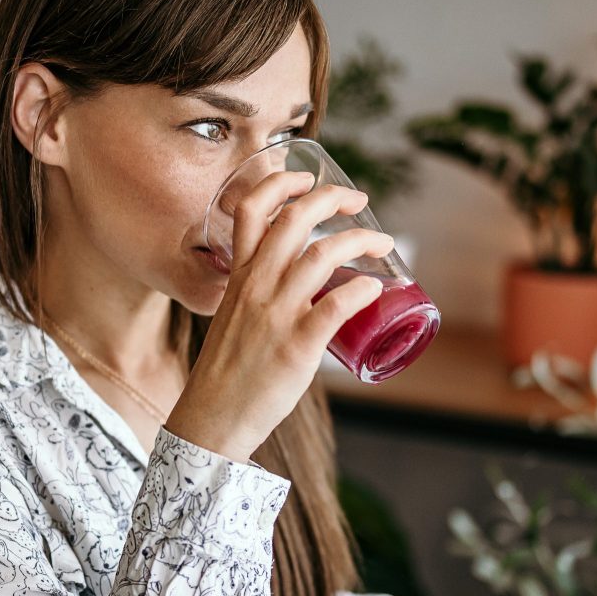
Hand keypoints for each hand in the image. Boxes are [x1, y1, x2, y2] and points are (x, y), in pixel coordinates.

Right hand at [167, 171, 393, 462]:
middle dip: (332, 198)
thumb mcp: (234, 318)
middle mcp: (256, 287)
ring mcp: (277, 314)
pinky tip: (375, 286)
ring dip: (360, 240)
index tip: (307, 176)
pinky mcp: (297, 346)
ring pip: (322, 255)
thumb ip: (260, 297)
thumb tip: (303, 293)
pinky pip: (336, 305)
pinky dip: (361, 288)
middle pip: (295, 220)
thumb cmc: (226, 374)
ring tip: (383, 243)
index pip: (252, 211)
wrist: (213, 419)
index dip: (280, 183)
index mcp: (239, 277)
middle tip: (358, 201)